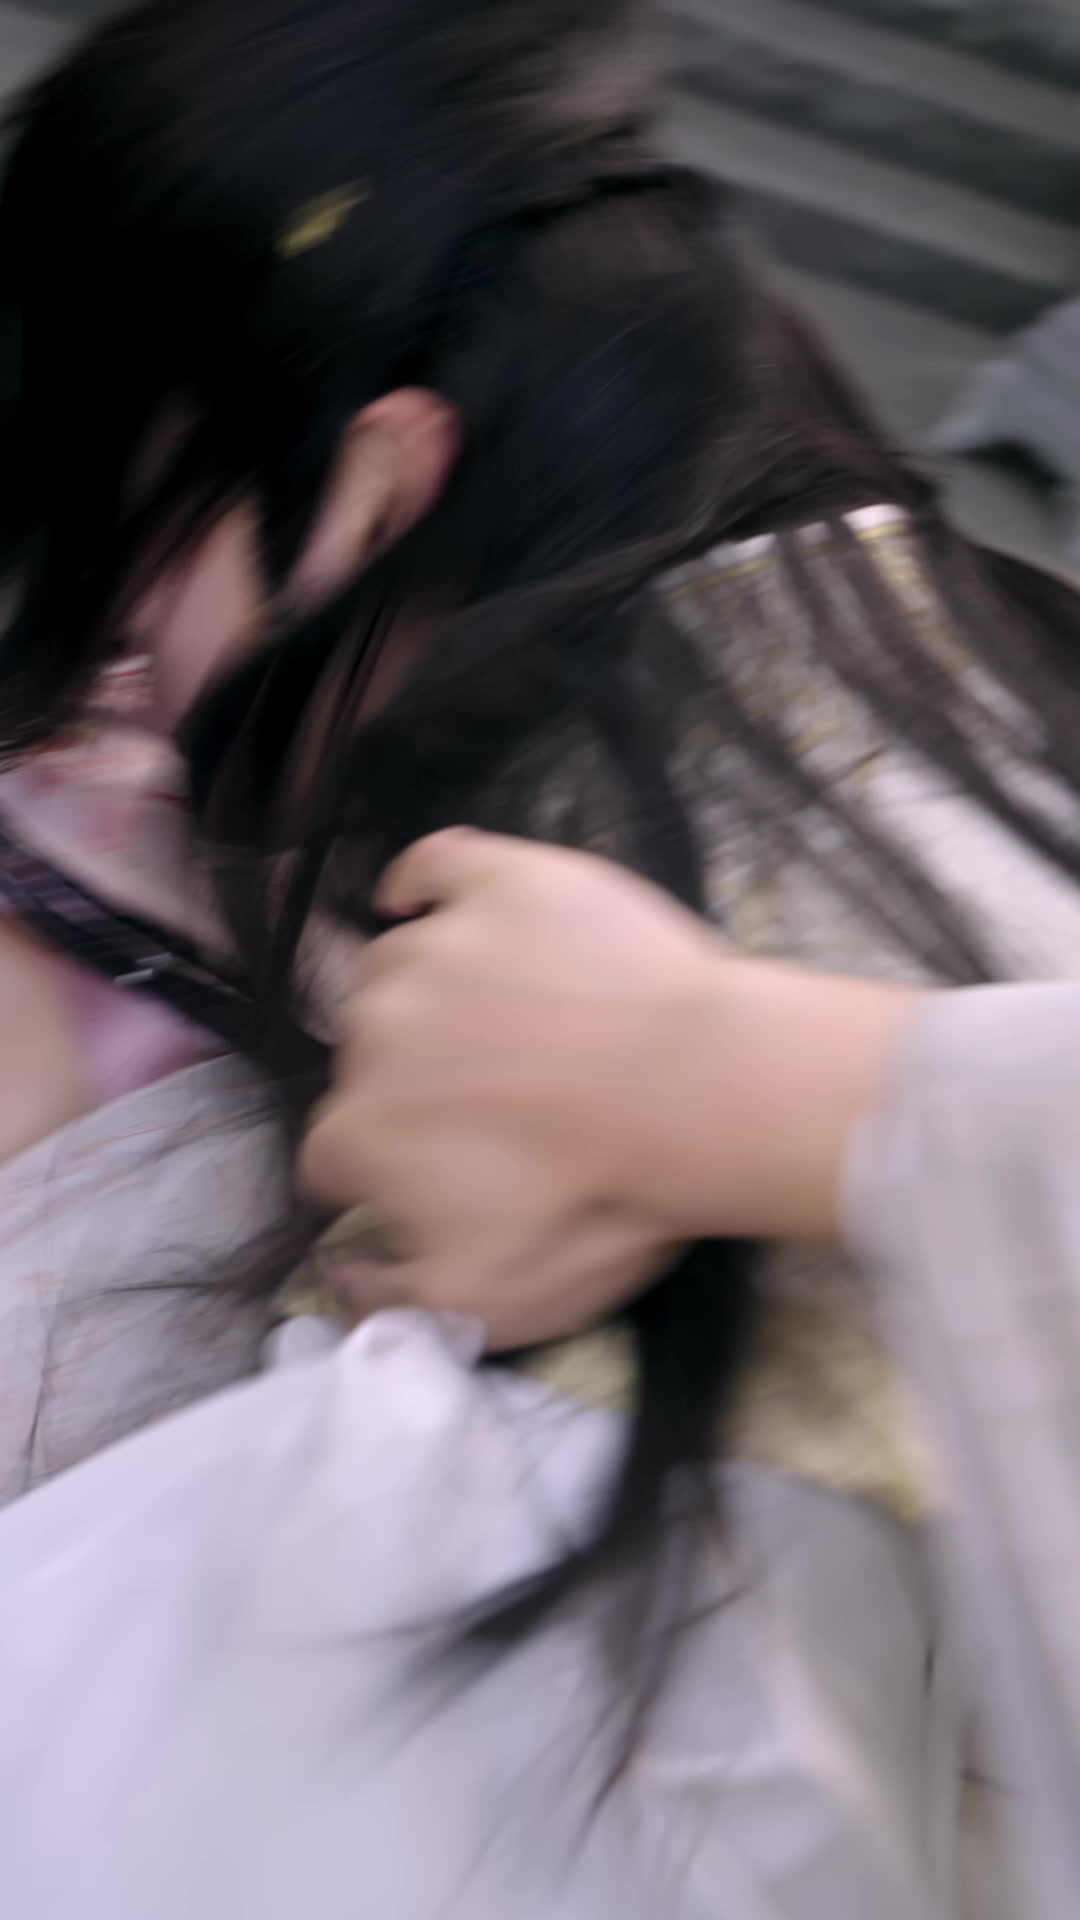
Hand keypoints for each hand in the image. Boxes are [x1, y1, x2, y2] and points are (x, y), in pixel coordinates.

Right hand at [299, 830, 920, 1346]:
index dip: (381, 1171)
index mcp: (362, 1131)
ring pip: (397, 968)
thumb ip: (390, 1303)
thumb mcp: (491, 1303)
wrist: (702, 1094)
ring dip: (428, 997)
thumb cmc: (601, 1203)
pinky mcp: (499, 883)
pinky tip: (430, 900)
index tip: (433, 1177)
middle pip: (365, 1060)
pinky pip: (434, 868)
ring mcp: (435, 947)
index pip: (334, 1157)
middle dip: (411, 1084)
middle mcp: (372, 1032)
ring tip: (500, 1021)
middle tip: (493, 1106)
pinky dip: (423, 884)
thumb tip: (338, 1282)